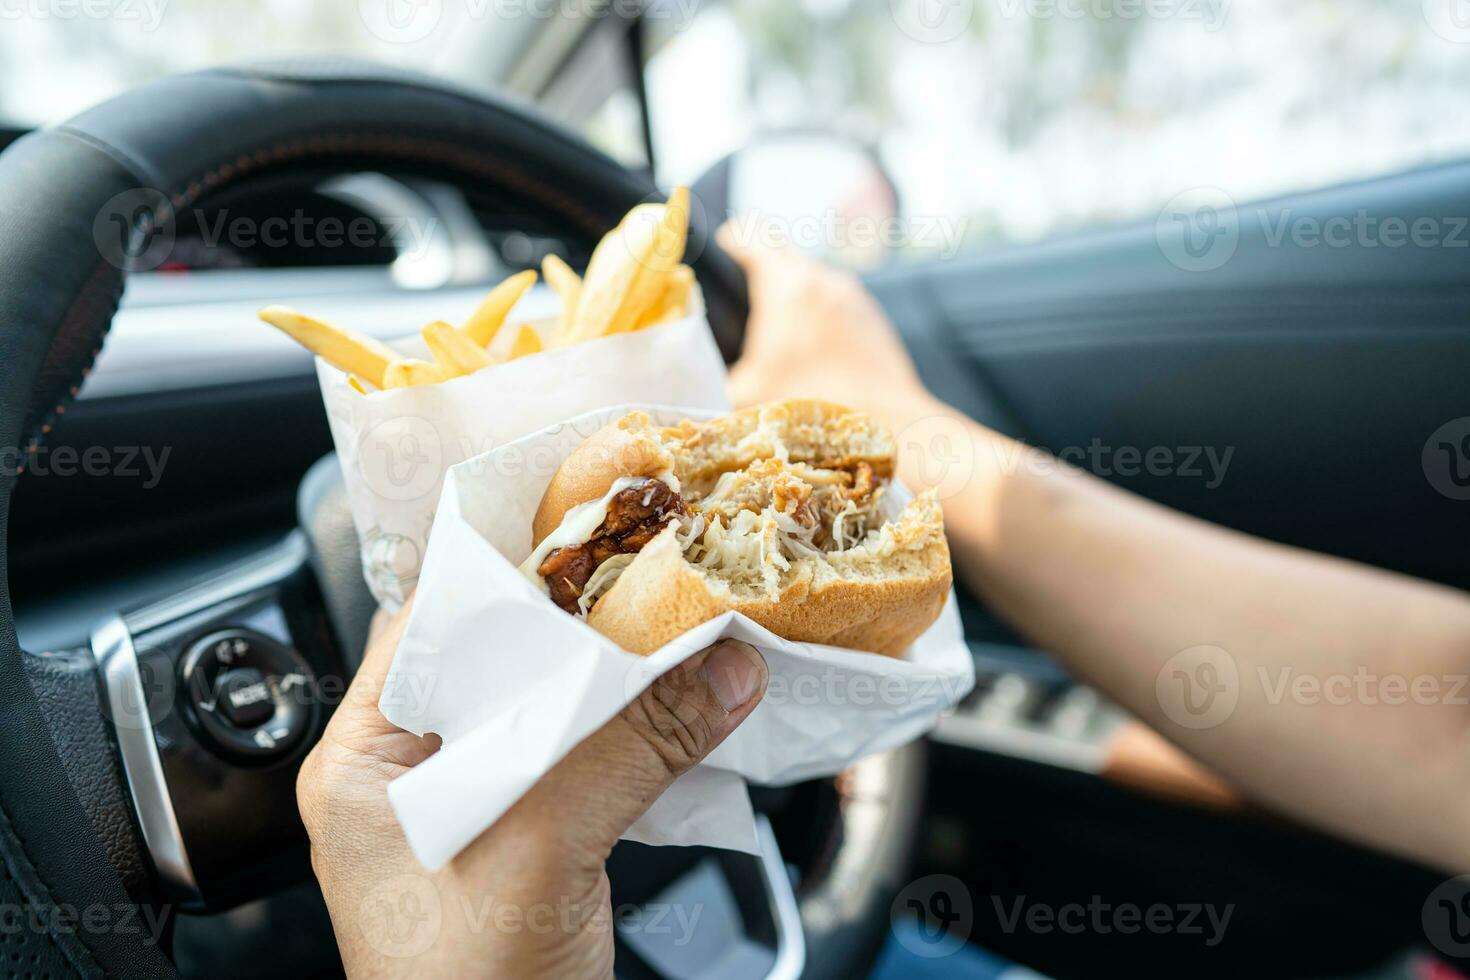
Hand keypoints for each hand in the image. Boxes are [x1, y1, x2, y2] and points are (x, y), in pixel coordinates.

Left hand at [298, 601, 767, 978]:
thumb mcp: (542, 851)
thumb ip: (632, 748)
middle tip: (646, 573)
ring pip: (550, 710)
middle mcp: (412, 776)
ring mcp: (476, 808)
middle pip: (499, 663)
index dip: (504, 576)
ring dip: (614, 677)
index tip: (579, 532)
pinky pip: (584, 758)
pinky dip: (633, 730)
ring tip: (673, 627)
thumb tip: (721, 667)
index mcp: (365, 763)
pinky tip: (679, 706)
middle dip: (577, 624)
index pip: (428, 628)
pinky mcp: (532, 837)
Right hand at [720, 224, 939, 432]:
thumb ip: (715, 378)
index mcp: (784, 286)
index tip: (726, 242)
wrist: (885, 423)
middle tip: (745, 277)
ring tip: (780, 323)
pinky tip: (814, 347)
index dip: (735, 238)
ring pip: (815, 279)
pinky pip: (838, 303)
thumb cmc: (808, 406)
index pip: (753, 237)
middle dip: (763, 259)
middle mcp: (821, 280)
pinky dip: (821, 314)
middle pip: (785, 251)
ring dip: (795, 291)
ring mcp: (852, 297)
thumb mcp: (744, 396)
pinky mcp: (872, 319)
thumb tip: (697, 376)